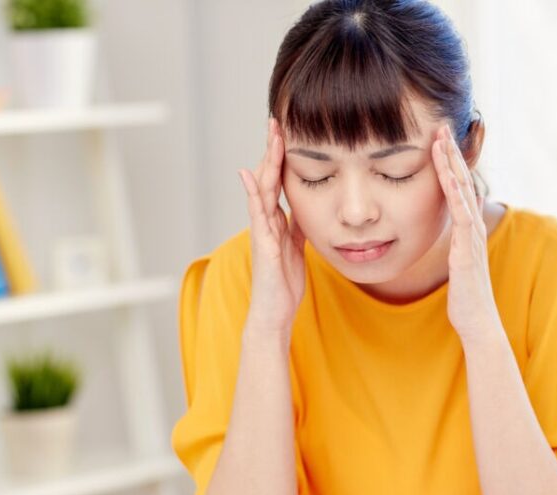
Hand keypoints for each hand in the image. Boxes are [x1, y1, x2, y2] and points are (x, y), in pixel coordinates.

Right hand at [238, 118, 305, 334]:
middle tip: (276, 120)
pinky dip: (252, 193)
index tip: (289, 131)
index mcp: (277, 220)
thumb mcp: (298, 246)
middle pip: (269, 177)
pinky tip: (248, 174)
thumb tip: (308, 205)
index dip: (283, 157)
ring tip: (270, 136)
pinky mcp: (262, 243)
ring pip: (263, 188)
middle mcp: (266, 221)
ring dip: (266, 161)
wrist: (274, 311)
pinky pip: (256, 214)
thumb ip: (298, 225)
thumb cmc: (284, 282)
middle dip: (273, 149)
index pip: (280, 181)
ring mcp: (262, 230)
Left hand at [431, 124, 500, 342]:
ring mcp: (472, 238)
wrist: (477, 323)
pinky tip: (445, 174)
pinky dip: (454, 192)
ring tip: (441, 139)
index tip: (437, 138)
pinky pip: (461, 215)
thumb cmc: (464, 296)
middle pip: (463, 181)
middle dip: (451, 152)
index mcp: (467, 229)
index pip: (459, 187)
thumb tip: (438, 232)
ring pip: (463, 192)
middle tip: (440, 124)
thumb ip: (450, 243)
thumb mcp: (454, 261)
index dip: (449, 162)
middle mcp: (473, 228)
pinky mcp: (467, 251)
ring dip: (452, 164)